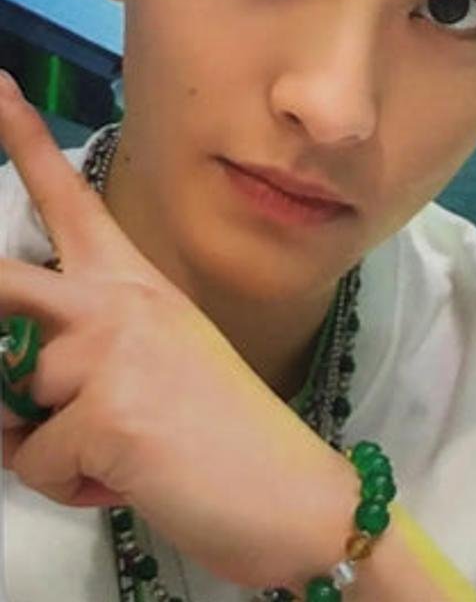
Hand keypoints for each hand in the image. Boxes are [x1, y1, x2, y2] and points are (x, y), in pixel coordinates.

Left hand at [0, 74, 356, 589]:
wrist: (290, 492)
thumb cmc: (218, 429)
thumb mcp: (150, 370)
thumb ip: (83, 357)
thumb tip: (12, 390)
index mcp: (135, 281)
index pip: (71, 199)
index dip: (24, 140)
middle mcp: (119, 299)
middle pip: (4, 279)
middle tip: (73, 342)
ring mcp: (113, 347)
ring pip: (16, 401)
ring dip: (51, 443)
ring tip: (120, 450)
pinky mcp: (107, 408)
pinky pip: (36, 461)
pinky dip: (70, 484)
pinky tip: (128, 476)